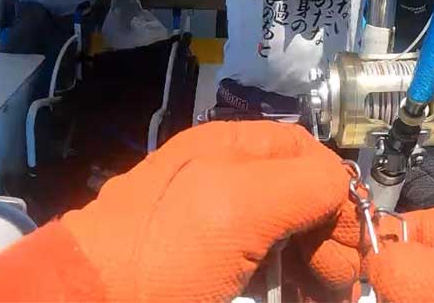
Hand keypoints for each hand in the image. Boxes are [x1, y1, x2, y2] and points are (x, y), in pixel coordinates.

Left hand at [0, 121, 354, 301]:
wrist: (87, 302)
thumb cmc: (162, 253)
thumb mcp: (238, 205)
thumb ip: (301, 184)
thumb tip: (341, 192)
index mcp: (229, 146)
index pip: (310, 156)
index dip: (338, 199)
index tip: (347, 253)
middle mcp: (223, 172)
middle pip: (300, 192)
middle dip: (326, 234)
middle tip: (330, 281)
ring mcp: (211, 216)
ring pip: (283, 229)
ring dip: (307, 259)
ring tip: (309, 288)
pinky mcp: (204, 254)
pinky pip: (258, 253)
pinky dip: (279, 271)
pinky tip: (279, 290)